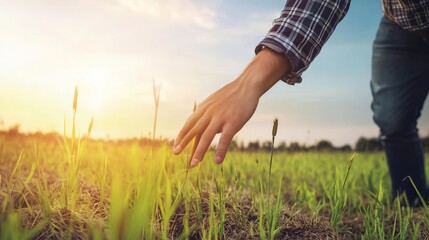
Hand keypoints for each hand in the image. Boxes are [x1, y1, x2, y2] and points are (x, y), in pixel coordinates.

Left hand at [173, 48, 291, 166]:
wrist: (247, 85)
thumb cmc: (233, 95)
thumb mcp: (216, 101)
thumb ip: (208, 113)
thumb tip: (205, 127)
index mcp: (205, 108)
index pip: (190, 123)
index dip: (182, 135)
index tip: (175, 145)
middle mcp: (210, 113)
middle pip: (194, 130)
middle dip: (184, 143)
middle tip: (175, 153)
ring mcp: (221, 118)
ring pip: (206, 137)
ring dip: (199, 151)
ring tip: (194, 164)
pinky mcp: (233, 122)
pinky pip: (225, 139)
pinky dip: (220, 151)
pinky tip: (217, 161)